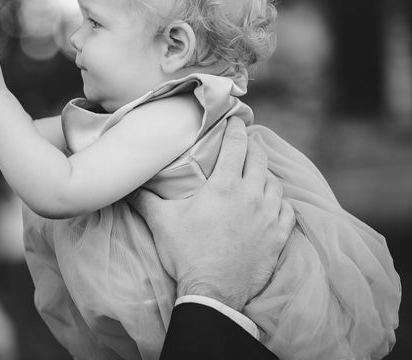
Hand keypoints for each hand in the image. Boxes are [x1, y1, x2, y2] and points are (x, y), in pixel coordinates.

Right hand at [130, 116, 294, 311]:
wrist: (213, 292)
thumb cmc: (186, 253)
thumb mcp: (162, 222)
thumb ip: (145, 199)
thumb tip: (127, 187)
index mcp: (225, 185)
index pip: (236, 146)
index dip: (236, 129)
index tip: (235, 121)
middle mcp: (251, 195)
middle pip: (260, 159)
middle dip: (254, 146)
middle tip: (248, 141)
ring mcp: (269, 216)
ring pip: (275, 184)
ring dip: (266, 174)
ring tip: (258, 173)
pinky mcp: (279, 237)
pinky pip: (287, 211)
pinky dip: (280, 202)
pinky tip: (274, 203)